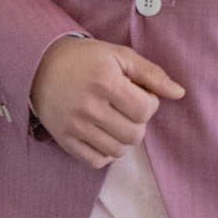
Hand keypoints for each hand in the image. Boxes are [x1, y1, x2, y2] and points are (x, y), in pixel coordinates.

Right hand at [28, 36, 183, 167]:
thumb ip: (151, 73)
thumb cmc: (83, 58)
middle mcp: (89, 106)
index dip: (147, 102)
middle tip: (123, 107)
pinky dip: (104, 153)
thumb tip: (180, 93)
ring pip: (118, 150)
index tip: (134, 92)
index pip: (146, 110)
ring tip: (112, 120)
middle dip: (137, 122)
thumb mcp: (117, 55)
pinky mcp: (63, 139)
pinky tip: (100, 134)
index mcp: (104, 81)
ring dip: (122, 138)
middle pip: (135, 134)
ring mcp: (74, 125)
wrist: (37, 64)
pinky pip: (96, 161)